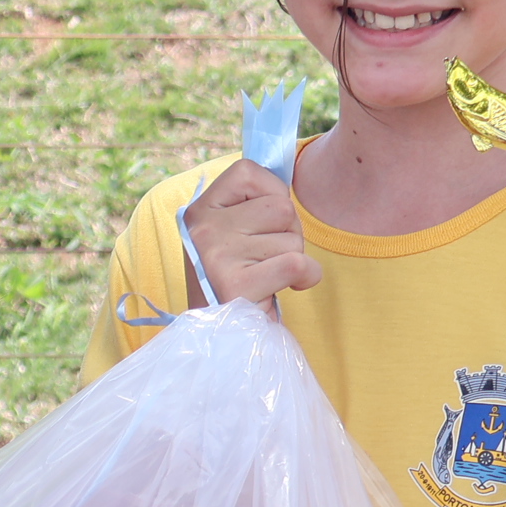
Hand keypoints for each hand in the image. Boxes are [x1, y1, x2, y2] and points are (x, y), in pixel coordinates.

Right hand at [184, 158, 322, 307]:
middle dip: (289, 233)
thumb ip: (252, 203)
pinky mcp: (238, 286)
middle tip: (268, 258)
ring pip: (293, 237)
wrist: (221, 336)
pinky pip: (297, 263)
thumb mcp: (231, 234)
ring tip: (268, 276)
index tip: (262, 224)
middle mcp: (204, 228)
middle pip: (282, 207)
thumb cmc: (236, 280)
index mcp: (200, 209)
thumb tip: (288, 170)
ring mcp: (218, 256)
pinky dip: (306, 277)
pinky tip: (286, 287)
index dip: (271, 195)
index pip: (250, 171)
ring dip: (294, 258)